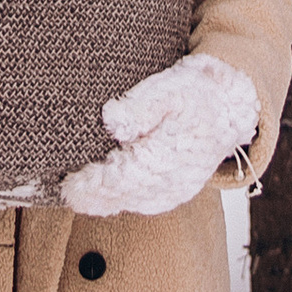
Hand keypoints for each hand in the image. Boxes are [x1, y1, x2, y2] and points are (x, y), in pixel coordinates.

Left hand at [58, 50, 259, 219]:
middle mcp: (172, 181)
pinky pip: (142, 203)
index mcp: (167, 156)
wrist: (228, 105)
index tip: (67, 185)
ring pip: (131, 203)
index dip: (92, 186)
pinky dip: (120, 199)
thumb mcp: (168, 88)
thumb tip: (111, 120)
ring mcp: (175, 191)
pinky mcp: (175, 193)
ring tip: (77, 191)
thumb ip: (140, 105)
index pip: (122, 179)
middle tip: (64, 190)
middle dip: (91, 197)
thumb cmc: (193, 93)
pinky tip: (102, 191)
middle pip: (122, 197)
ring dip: (103, 200)